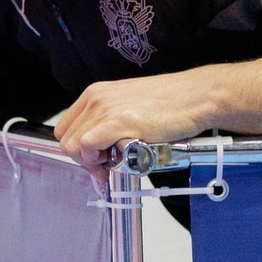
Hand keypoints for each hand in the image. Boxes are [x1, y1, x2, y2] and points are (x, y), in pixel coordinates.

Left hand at [48, 60, 261, 163]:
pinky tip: (117, 160)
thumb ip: (110, 125)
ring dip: (92, 162)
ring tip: (115, 163)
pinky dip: (97, 160)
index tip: (96, 160)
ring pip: (74, 146)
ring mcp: (106, 109)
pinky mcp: (118, 122)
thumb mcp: (130, 107)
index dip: (78, 150)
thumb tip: (99, 149)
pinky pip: (88, 146)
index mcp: (95, 94)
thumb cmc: (171, 103)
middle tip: (107, 167)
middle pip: (66, 140)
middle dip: (84, 160)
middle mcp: (96, 99)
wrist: (196, 96)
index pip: (65, 129)